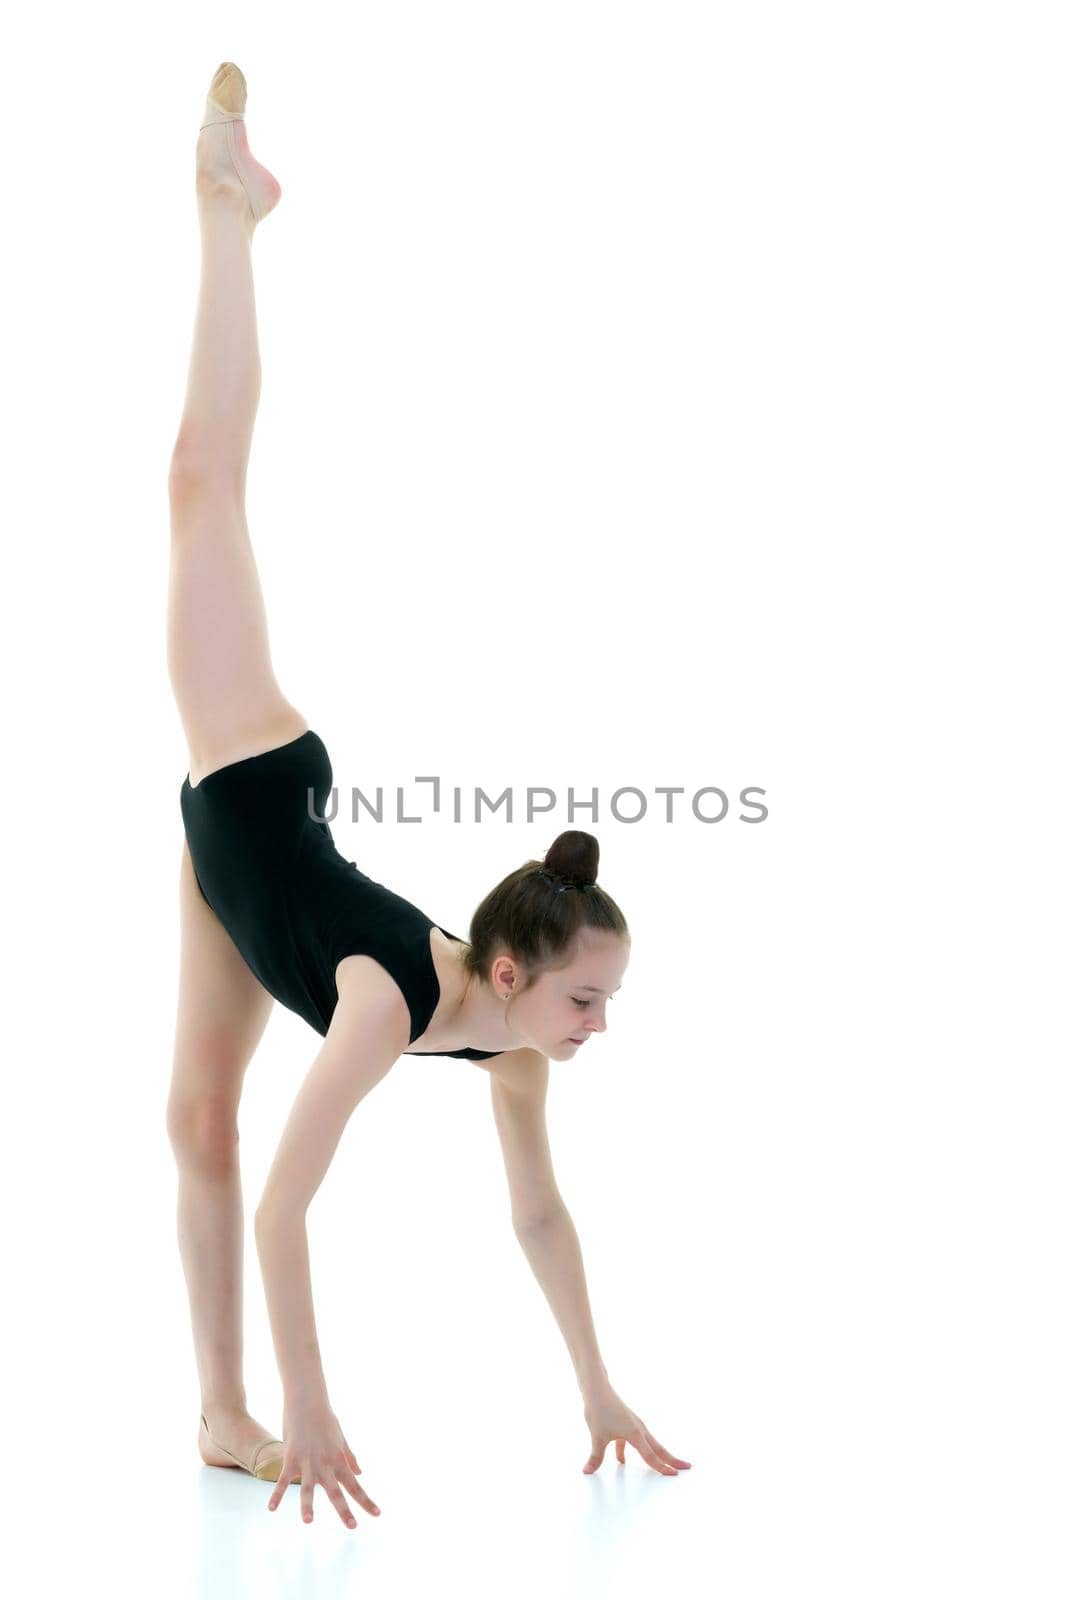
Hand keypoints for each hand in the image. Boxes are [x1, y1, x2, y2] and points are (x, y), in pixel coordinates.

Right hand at [267, 1403, 381, 1527]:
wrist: (308, 1401)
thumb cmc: (325, 1419)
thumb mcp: (341, 1439)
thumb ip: (350, 1458)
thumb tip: (360, 1473)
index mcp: (339, 1460)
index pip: (355, 1485)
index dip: (366, 1501)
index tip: (378, 1514)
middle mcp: (325, 1464)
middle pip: (336, 1492)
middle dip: (344, 1511)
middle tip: (353, 1527)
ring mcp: (307, 1462)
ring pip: (308, 1488)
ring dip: (307, 1505)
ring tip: (308, 1522)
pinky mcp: (291, 1458)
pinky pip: (284, 1480)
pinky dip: (277, 1494)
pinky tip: (272, 1509)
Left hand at [582, 1387, 691, 1475]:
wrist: (596, 1389)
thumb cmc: (599, 1410)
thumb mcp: (597, 1437)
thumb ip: (595, 1457)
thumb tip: (586, 1471)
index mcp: (635, 1434)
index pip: (651, 1456)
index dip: (662, 1467)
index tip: (675, 1475)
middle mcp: (639, 1429)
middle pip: (658, 1448)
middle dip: (672, 1459)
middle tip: (687, 1467)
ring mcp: (634, 1425)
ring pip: (649, 1444)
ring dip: (658, 1454)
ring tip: (666, 1464)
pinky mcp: (626, 1422)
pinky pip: (632, 1441)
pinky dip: (629, 1451)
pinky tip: (621, 1461)